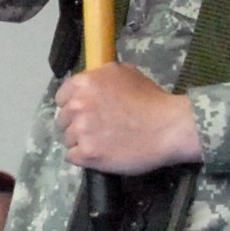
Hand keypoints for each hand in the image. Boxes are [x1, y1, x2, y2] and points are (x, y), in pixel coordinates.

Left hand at [55, 62, 201, 173]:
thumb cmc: (151, 99)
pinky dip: (84, 157)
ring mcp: (81, 131)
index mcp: (84, 83)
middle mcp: (77, 105)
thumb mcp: (126, 73)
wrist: (168, 127)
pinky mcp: (87, 153)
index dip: (73, 105)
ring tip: (101, 143)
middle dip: (75, 124)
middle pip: (63, 120)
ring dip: (80, 142)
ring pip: (67, 139)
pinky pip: (73, 157)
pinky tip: (99, 154)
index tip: (85, 112)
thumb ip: (102, 76)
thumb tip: (91, 82)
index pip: (61, 97)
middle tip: (95, 129)